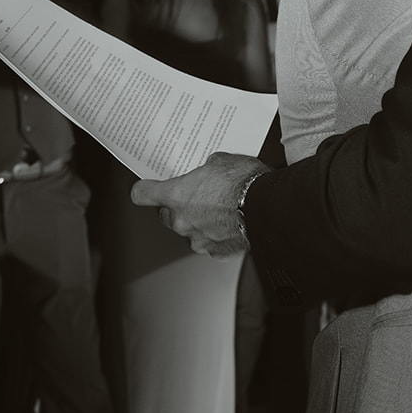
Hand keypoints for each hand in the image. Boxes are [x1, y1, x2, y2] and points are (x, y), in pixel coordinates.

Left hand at [131, 152, 266, 255]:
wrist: (269, 208)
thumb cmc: (246, 183)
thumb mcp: (222, 161)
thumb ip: (206, 169)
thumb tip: (208, 170)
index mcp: (177, 195)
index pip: (142, 195)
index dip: (144, 190)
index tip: (147, 189)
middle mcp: (182, 221)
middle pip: (165, 216)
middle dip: (177, 208)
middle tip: (196, 197)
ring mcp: (198, 239)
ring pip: (189, 231)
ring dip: (199, 223)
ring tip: (221, 211)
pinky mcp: (216, 252)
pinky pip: (210, 244)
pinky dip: (217, 236)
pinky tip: (231, 225)